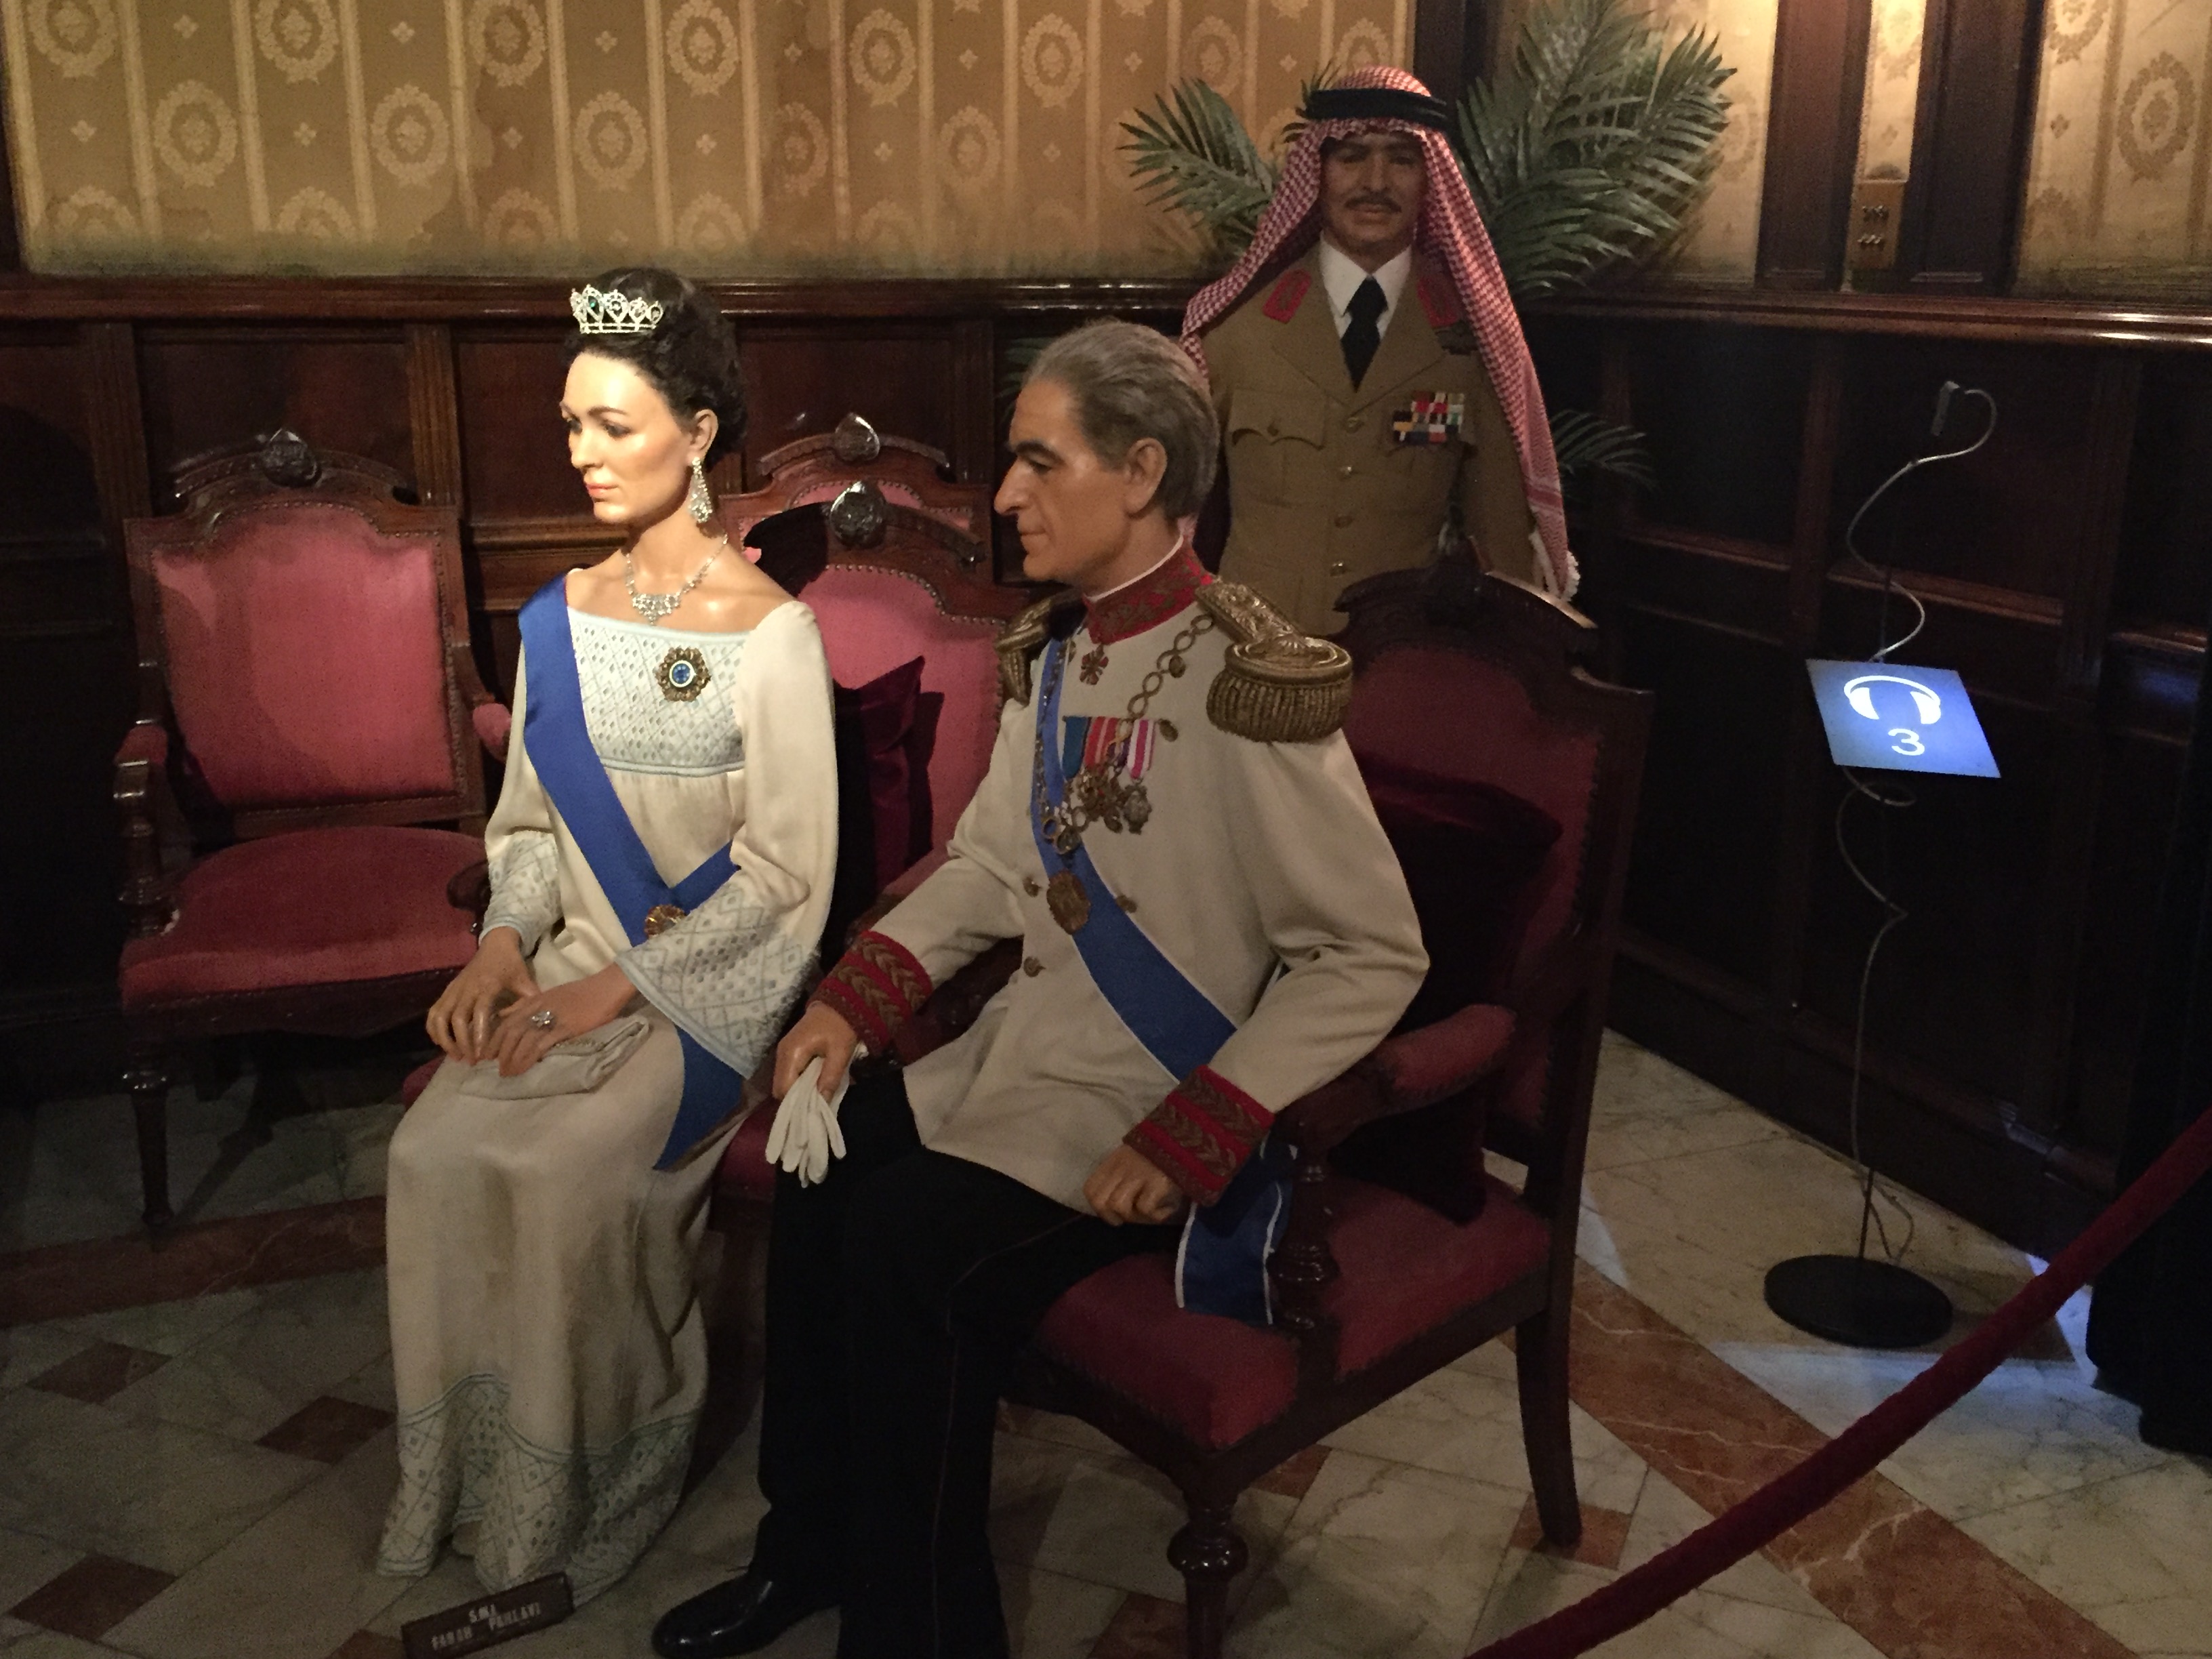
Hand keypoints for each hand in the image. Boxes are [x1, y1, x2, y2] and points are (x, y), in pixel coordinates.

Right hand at [427, 930, 537, 1063]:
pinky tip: (441, 1042)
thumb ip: (529, 1002)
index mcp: (488, 986)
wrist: (495, 944)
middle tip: (471, 1061)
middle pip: (456, 1019)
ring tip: (456, 1055)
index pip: (479, 1013)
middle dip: (461, 1043)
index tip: (481, 1054)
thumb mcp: (525, 980)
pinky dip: (433, 1028)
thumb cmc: (512, 965)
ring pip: (440, 1017)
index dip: (478, 1035)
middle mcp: (467, 988)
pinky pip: (434, 1011)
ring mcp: (454, 989)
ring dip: (445, 1039)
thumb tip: (533, 1025)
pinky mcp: (447, 990)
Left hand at [488, 965, 635, 1077]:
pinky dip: (528, 1058)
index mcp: (534, 1000)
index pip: (506, 1020)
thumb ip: (528, 1005)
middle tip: (491, 1067)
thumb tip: (506, 1015)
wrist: (606, 988)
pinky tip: (522, 1069)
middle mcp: (537, 1008)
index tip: (487, 1053)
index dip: (494, 1038)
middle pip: (510, 1031)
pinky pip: (540, 1045)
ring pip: (522, 1040)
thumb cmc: (582, 992)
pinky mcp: (564, 1028)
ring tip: (506, 1073)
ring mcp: (550, 1017)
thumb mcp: (550, 994)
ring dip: (511, 1058)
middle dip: (498, 1051)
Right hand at [774, 1003, 860, 1098]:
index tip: (811, 1111)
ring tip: (816, 1096)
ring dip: (798, 1091)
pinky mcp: (790, 1051)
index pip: (783, 1088)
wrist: (840, 1003)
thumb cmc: (840, 1027)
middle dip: (796, 1099)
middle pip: (780, 1087)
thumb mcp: (840, 1053)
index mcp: (791, 1054)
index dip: (796, 1102)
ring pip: (784, 1081)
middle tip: (815, 1105)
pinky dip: (799, 1081)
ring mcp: (783, 1051)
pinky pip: (789, 1073)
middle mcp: (781, 1054)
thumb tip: (822, 1102)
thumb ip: (830, 1078)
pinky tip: (814, 1083)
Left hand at [1085, 1145, 1186, 1226]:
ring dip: (1135, 1217)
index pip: (1090, 1190)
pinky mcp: (1158, 1183)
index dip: (1100, 1207)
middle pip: (1100, 1202)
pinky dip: (1157, 1215)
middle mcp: (1122, 1167)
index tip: (1115, 1211)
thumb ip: (1121, 1176)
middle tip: (1132, 1215)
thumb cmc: (1161, 1152)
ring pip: (1119, 1206)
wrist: (1188, 1139)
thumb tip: (1116, 1206)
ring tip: (1150, 1212)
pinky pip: (1146, 1209)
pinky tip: (1167, 1208)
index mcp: (1113, 1161)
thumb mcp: (1133, 1158)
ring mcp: (1139, 1175)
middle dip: (1113, 1217)